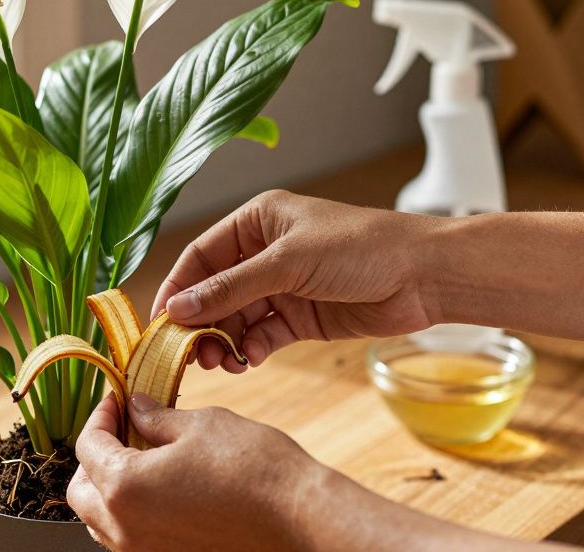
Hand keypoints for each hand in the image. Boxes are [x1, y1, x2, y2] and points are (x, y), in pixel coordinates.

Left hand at [67, 393, 314, 550]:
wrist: (297, 516)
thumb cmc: (252, 467)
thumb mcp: (198, 425)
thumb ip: (155, 418)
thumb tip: (135, 408)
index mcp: (125, 487)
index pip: (88, 446)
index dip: (101, 415)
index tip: (117, 398)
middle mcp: (125, 528)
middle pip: (81, 489)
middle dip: (93, 454)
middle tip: (121, 426)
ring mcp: (144, 551)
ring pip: (100, 519)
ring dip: (107, 485)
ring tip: (138, 454)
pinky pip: (127, 536)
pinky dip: (129, 509)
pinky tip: (157, 484)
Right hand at [151, 191, 437, 370]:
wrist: (423, 275)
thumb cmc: (360, 248)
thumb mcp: (288, 262)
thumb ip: (231, 288)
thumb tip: (178, 308)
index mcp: (256, 222)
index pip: (200, 256)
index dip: (177, 288)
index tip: (160, 323)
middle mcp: (264, 252)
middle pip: (214, 291)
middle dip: (200, 322)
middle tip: (191, 354)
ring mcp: (283, 286)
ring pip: (236, 317)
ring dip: (224, 340)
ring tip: (222, 362)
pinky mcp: (301, 316)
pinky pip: (262, 335)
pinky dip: (252, 349)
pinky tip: (251, 359)